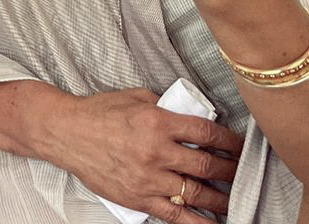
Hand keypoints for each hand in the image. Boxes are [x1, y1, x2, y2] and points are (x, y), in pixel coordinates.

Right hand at [48, 87, 239, 221]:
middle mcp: (156, 152)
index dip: (230, 142)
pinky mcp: (137, 198)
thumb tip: (192, 116)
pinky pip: (174, 216)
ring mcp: (147, 178)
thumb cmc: (99, 112)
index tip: (240, 146)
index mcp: (158, 122)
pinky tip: (212, 223)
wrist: (66, 133)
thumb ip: (167, 108)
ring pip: (195, 194)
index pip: (206, 134)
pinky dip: (196, 222)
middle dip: (230, 172)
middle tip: (242, 174)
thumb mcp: (138, 98)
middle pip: (206, 166)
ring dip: (220, 199)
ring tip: (234, 200)